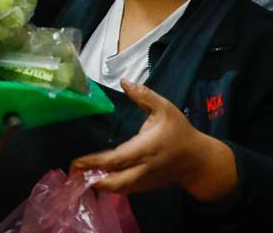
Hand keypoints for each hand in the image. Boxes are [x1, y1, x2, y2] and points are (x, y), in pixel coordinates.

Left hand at [70, 81, 236, 201]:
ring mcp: (145, 181)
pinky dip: (110, 188)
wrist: (198, 161)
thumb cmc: (180, 132)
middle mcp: (143, 168)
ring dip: (99, 185)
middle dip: (93, 180)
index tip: (77, 161)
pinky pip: (125, 190)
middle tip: (74, 172)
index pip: (116, 159)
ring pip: (119, 189)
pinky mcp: (146, 187)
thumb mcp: (165, 108)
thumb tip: (123, 82)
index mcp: (145, 148)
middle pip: (114, 182)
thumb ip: (144, 95)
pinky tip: (98, 180)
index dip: (95, 162)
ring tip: (81, 176)